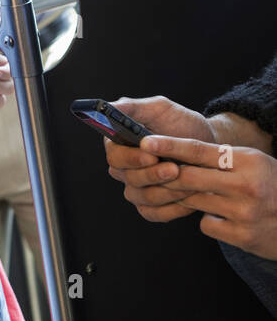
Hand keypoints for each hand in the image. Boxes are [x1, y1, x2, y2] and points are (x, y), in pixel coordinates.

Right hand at [103, 97, 214, 223]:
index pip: (114, 156)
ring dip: (166, 191)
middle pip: (127, 178)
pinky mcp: (151, 206)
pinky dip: (172, 207)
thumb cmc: (182, 124)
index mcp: (119, 144)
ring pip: (142, 197)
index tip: (150, 155)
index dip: (131, 158)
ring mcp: (136, 188)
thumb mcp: (159, 108)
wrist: (210, 145)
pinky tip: (189, 196)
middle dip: (151, 174)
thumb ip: (133, 107)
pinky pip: (154, 213)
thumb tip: (109, 108)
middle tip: (174, 169)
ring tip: (189, 182)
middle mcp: (123, 168)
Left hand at [141, 135, 276, 258]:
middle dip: (167, 176)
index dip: (170, 146)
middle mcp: (247, 186)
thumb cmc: (272, 186)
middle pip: (189, 178)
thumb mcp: (254, 163)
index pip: (201, 150)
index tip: (145, 142)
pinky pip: (206, 224)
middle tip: (153, 172)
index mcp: (249, 161)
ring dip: (190, 198)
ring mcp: (244, 213)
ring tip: (211, 195)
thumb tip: (174, 155)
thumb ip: (220, 159)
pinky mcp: (242, 236)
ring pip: (194, 201)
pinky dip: (209, 221)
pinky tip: (228, 219)